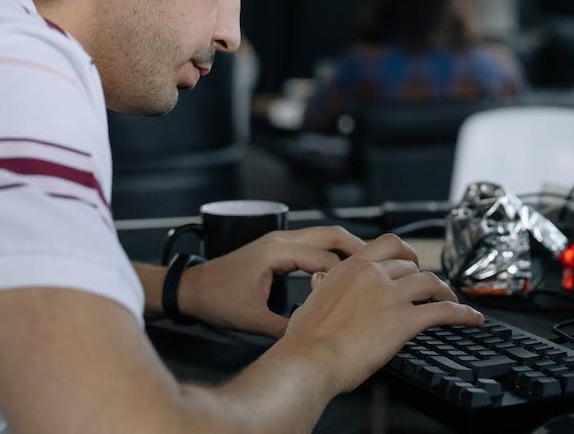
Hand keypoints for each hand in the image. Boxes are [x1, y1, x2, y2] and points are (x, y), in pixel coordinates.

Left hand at [178, 225, 364, 337]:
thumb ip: (285, 328)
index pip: (325, 258)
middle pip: (331, 234)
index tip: (367, 288)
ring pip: (323, 235)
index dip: (347, 275)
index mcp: (277, 252)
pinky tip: (340, 267)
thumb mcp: (252, 320)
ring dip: (346, 247)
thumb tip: (312, 338)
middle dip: (359, 247)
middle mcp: (280, 239)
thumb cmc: (216, 299)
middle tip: (382, 264)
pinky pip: (311, 243)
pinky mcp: (276, 247)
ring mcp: (278, 240)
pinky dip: (330, 252)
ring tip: (368, 265)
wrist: (191, 289)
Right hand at [279, 233, 484, 394]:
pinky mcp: (405, 319)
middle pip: (411, 266)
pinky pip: (443, 311)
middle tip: (430, 288)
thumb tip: (323, 278)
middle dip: (423, 277)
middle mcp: (373, 274)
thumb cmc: (306, 338)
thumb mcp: (311, 300)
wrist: (310, 359)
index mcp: (351, 267)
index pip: (388, 244)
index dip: (406, 252)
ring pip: (430, 282)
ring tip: (451, 300)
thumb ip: (323, 285)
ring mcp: (391, 295)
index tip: (412, 261)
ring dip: (445, 291)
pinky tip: (471, 318)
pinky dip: (462, 312)